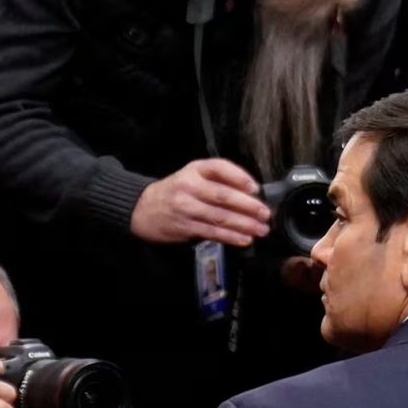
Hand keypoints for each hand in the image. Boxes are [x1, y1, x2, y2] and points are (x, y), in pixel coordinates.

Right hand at [129, 159, 270, 247]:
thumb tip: (250, 191)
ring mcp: (186, 208)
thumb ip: (217, 179)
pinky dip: (230, 236)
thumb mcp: (192, 175)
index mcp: (194, 169)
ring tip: (261, 229)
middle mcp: (190, 186)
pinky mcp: (185, 227)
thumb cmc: (175, 190)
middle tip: (265, 213)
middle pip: (223, 195)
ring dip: (244, 224)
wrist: (142, 208)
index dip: (239, 177)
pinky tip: (244, 239)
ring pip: (220, 217)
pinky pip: (212, 232)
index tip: (256, 187)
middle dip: (248, 206)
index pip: (219, 168)